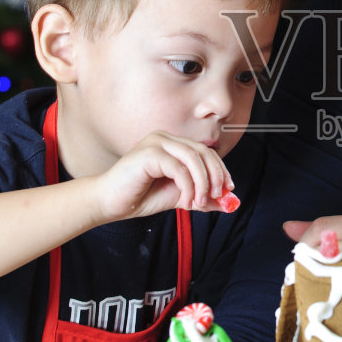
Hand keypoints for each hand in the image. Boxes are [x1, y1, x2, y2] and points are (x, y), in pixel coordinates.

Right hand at [97, 130, 233, 220]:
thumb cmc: (141, 196)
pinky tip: (185, 201)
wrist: (112, 202)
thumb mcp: (180, 197)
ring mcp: (156, 142)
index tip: (229, 189)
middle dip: (216, 176)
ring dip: (202, 183)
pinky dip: (188, 186)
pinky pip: (178, 168)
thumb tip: (229, 203)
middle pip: (203, 152)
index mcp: (173, 144)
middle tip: (218, 196)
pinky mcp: (148, 153)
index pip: (206, 151)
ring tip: (198, 202)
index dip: (221, 169)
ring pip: (193, 158)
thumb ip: (203, 197)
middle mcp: (165, 138)